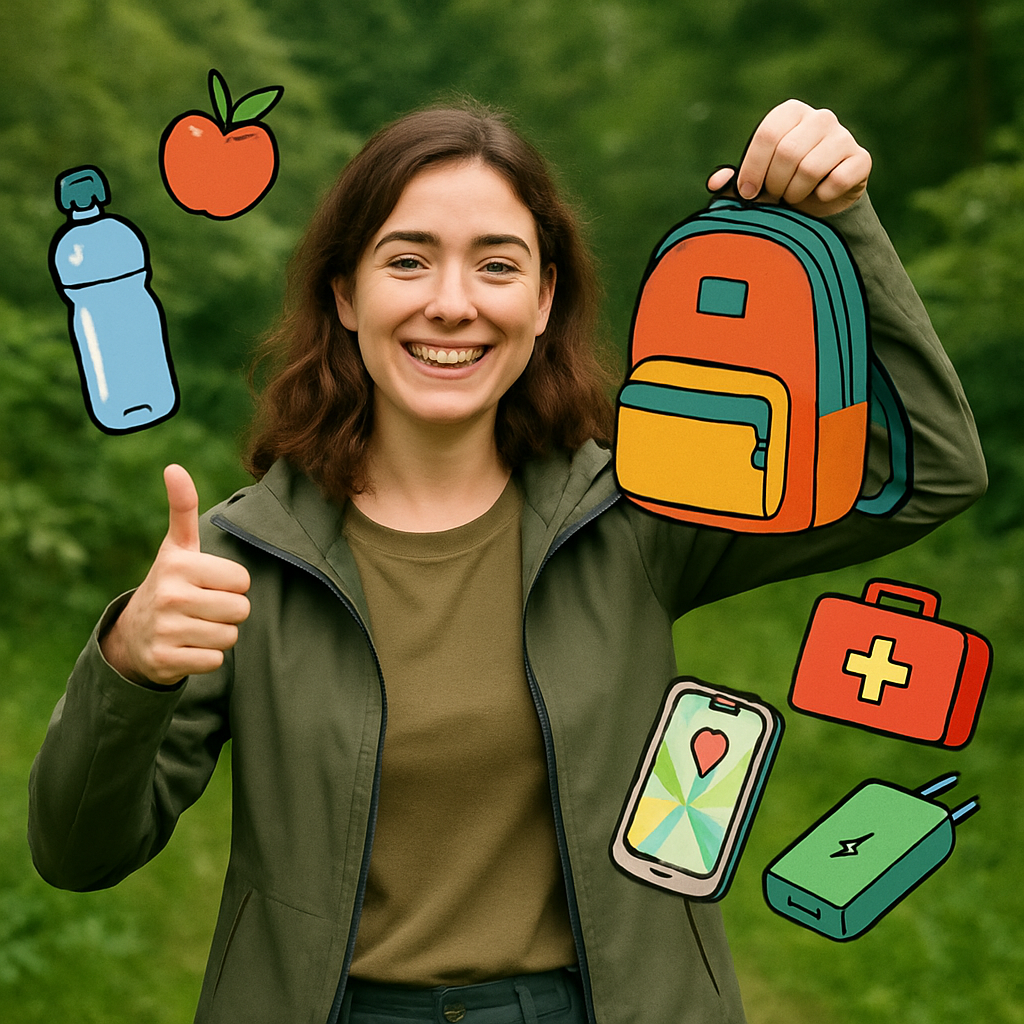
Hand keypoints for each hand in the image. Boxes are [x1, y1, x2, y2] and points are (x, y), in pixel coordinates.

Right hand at [100, 465, 250, 685]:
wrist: (134, 634)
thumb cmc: (171, 583)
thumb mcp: (177, 547)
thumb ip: (182, 508)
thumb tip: (174, 467)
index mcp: (179, 565)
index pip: (242, 580)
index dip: (233, 585)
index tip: (210, 584)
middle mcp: (169, 595)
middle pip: (241, 610)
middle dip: (229, 612)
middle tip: (204, 608)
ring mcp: (165, 630)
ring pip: (230, 637)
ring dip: (219, 635)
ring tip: (195, 626)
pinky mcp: (164, 660)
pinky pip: (215, 661)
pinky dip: (207, 658)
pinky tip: (187, 648)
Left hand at [707, 99, 871, 216]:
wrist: (820, 202)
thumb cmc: (782, 185)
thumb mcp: (756, 181)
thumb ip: (735, 180)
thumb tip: (715, 183)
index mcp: (789, 113)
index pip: (766, 135)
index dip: (753, 169)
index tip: (747, 193)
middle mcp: (819, 117)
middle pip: (788, 152)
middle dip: (776, 184)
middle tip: (776, 196)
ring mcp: (843, 136)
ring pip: (811, 167)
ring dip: (797, 192)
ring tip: (795, 196)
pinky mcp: (861, 159)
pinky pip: (838, 180)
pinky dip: (823, 196)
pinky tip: (820, 195)